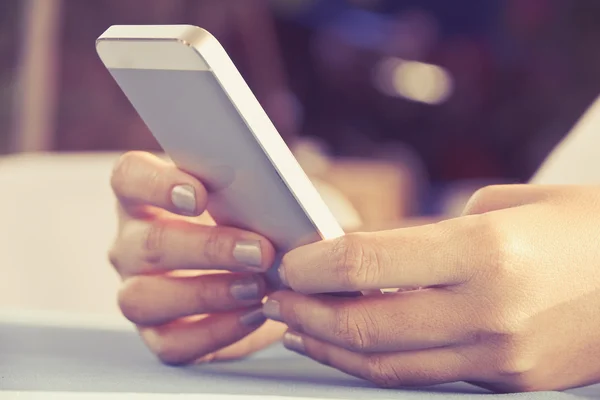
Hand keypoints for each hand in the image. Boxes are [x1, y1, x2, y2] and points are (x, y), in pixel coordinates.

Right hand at [109, 152, 284, 364]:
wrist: (260, 272)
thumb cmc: (248, 222)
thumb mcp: (248, 198)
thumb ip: (249, 191)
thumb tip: (277, 202)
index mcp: (145, 196)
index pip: (129, 177)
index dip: (157, 184)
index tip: (199, 195)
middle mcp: (131, 243)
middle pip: (148, 243)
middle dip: (209, 248)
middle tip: (259, 251)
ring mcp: (136, 290)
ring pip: (146, 297)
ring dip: (207, 292)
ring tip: (256, 287)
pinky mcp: (156, 334)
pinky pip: (171, 342)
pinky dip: (216, 330)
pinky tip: (253, 315)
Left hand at [264, 185, 599, 391]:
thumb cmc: (580, 226)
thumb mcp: (502, 206)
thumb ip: (429, 235)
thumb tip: (368, 253)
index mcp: (485, 251)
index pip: (366, 263)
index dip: (312, 265)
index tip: (287, 261)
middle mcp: (488, 311)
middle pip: (365, 324)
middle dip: (305, 312)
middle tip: (275, 297)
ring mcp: (499, 357)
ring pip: (387, 364)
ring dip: (331, 345)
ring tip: (297, 326)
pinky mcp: (507, 382)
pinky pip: (423, 377)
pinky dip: (376, 363)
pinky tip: (352, 345)